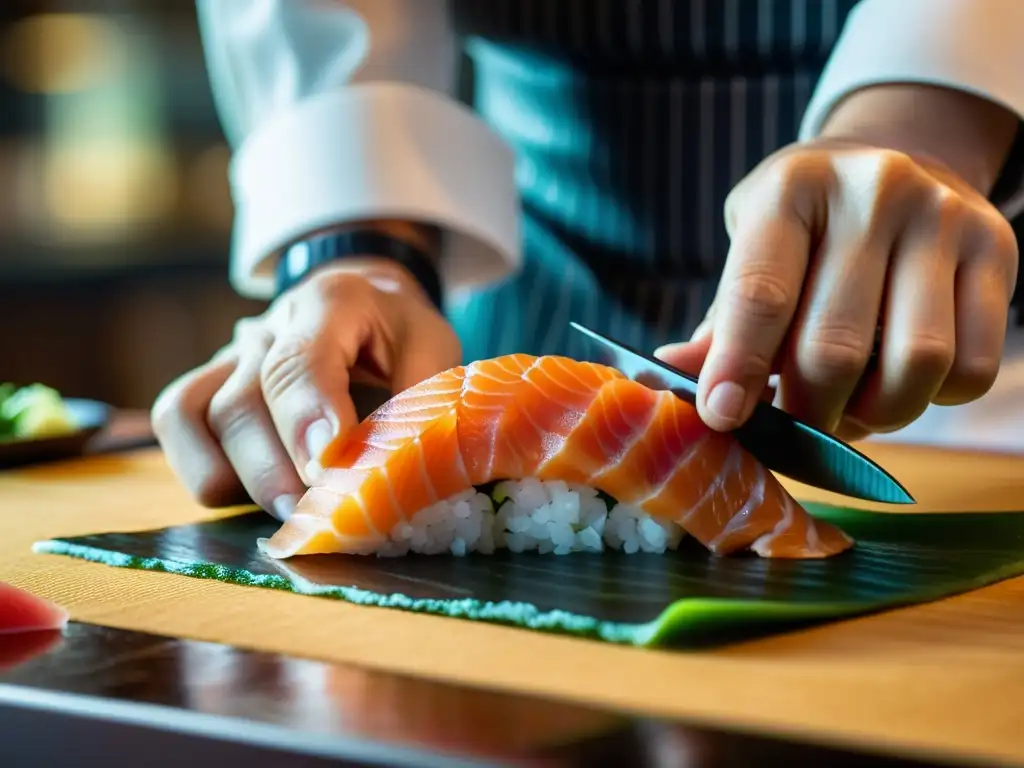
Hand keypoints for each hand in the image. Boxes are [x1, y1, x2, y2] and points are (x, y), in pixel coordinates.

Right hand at [151, 259, 460, 519]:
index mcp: (332, 302)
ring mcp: (228, 355)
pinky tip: (261, 495)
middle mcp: (268, 327)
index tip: (328, 467)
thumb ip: (422, 401)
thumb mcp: (434, 352)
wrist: (366, 307)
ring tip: (299, 513)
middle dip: (278, 471)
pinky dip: (209, 472)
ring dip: (248, 479)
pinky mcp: (206, 385)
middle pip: (243, 403)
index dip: (307, 417)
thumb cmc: (400, 337)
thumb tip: (406, 469)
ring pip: (202, 419)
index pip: (300, 360)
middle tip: (319, 513)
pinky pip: (177, 426)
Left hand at [657, 138, 1018, 439]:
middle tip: (797, 424)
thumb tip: (675, 370)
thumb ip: (724, 314)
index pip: (760, 295)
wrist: (901, 153)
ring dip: (877, 414)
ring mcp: (944, 217)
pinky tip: (902, 380)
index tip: (722, 417)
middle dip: (809, 410)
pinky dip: (934, 399)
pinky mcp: (999, 248)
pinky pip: (973, 367)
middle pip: (836, 346)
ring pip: (916, 362)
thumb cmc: (808, 221)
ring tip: (851, 408)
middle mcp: (874, 191)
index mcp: (793, 188)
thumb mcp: (753, 242)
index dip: (738, 368)